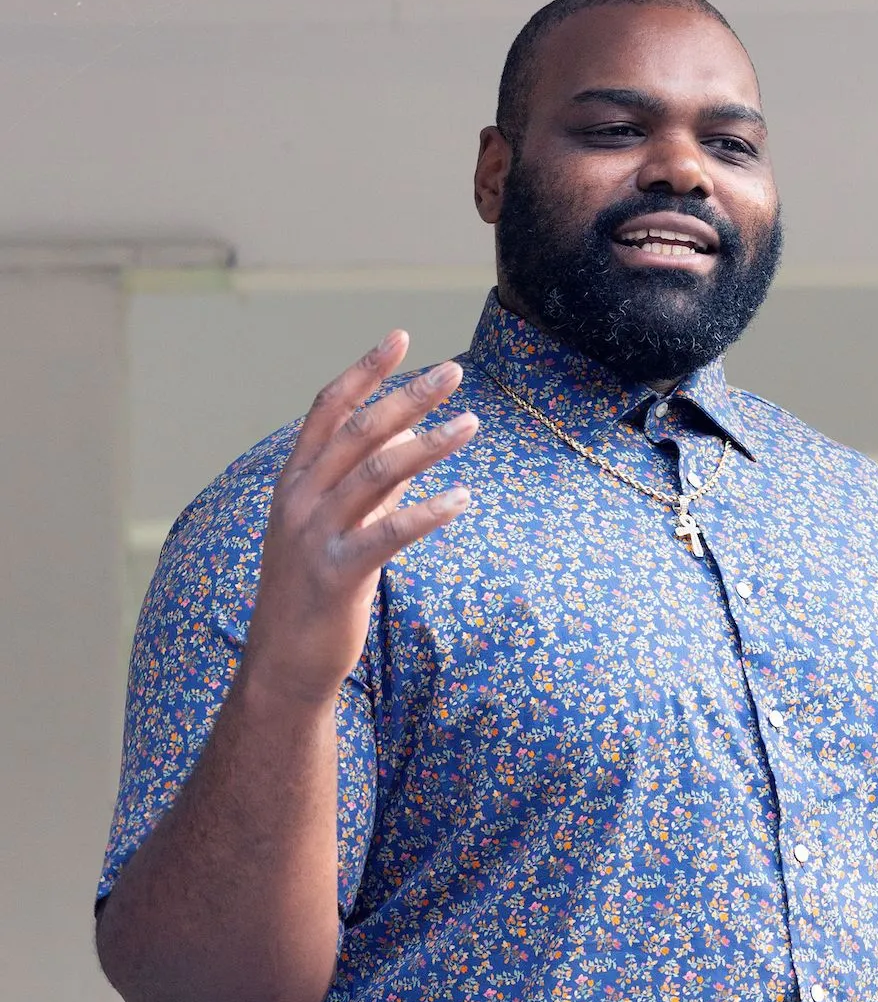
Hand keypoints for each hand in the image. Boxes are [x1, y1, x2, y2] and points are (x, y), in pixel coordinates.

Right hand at [244, 330, 476, 707]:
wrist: (282, 664)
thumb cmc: (315, 594)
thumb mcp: (338, 528)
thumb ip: (372, 486)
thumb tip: (413, 440)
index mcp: (295, 481)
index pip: (330, 409)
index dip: (365, 371)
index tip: (402, 338)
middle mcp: (299, 499)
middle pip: (360, 432)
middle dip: (409, 397)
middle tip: (454, 374)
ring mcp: (313, 535)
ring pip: (377, 473)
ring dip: (430, 444)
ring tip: (471, 424)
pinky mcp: (337, 574)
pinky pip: (388, 533)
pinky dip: (427, 511)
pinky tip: (462, 497)